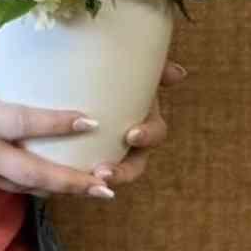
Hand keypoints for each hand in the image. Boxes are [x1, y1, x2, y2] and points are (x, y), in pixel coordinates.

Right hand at [0, 16, 115, 199]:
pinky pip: (11, 187)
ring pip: (28, 186)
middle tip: (108, 184)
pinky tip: (55, 185)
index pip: (26, 121)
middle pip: (35, 172)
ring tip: (95, 190)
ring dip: (62, 189)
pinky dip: (35, 187)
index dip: (58, 122)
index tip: (90, 121)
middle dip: (72, 179)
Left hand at [92, 60, 187, 187]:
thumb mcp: (131, 69)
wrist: (80, 76)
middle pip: (135, 164)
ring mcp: (112, 150)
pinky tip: (70, 181)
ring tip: (89, 180)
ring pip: (113, 173)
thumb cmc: (113, 74)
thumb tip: (179, 73)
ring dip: (106, 179)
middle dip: (123, 172)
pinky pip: (90, 172)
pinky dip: (83, 179)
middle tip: (103, 172)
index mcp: (145, 119)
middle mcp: (131, 139)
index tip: (131, 135)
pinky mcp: (90, 155)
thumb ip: (154, 69)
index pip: (155, 133)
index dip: (147, 136)